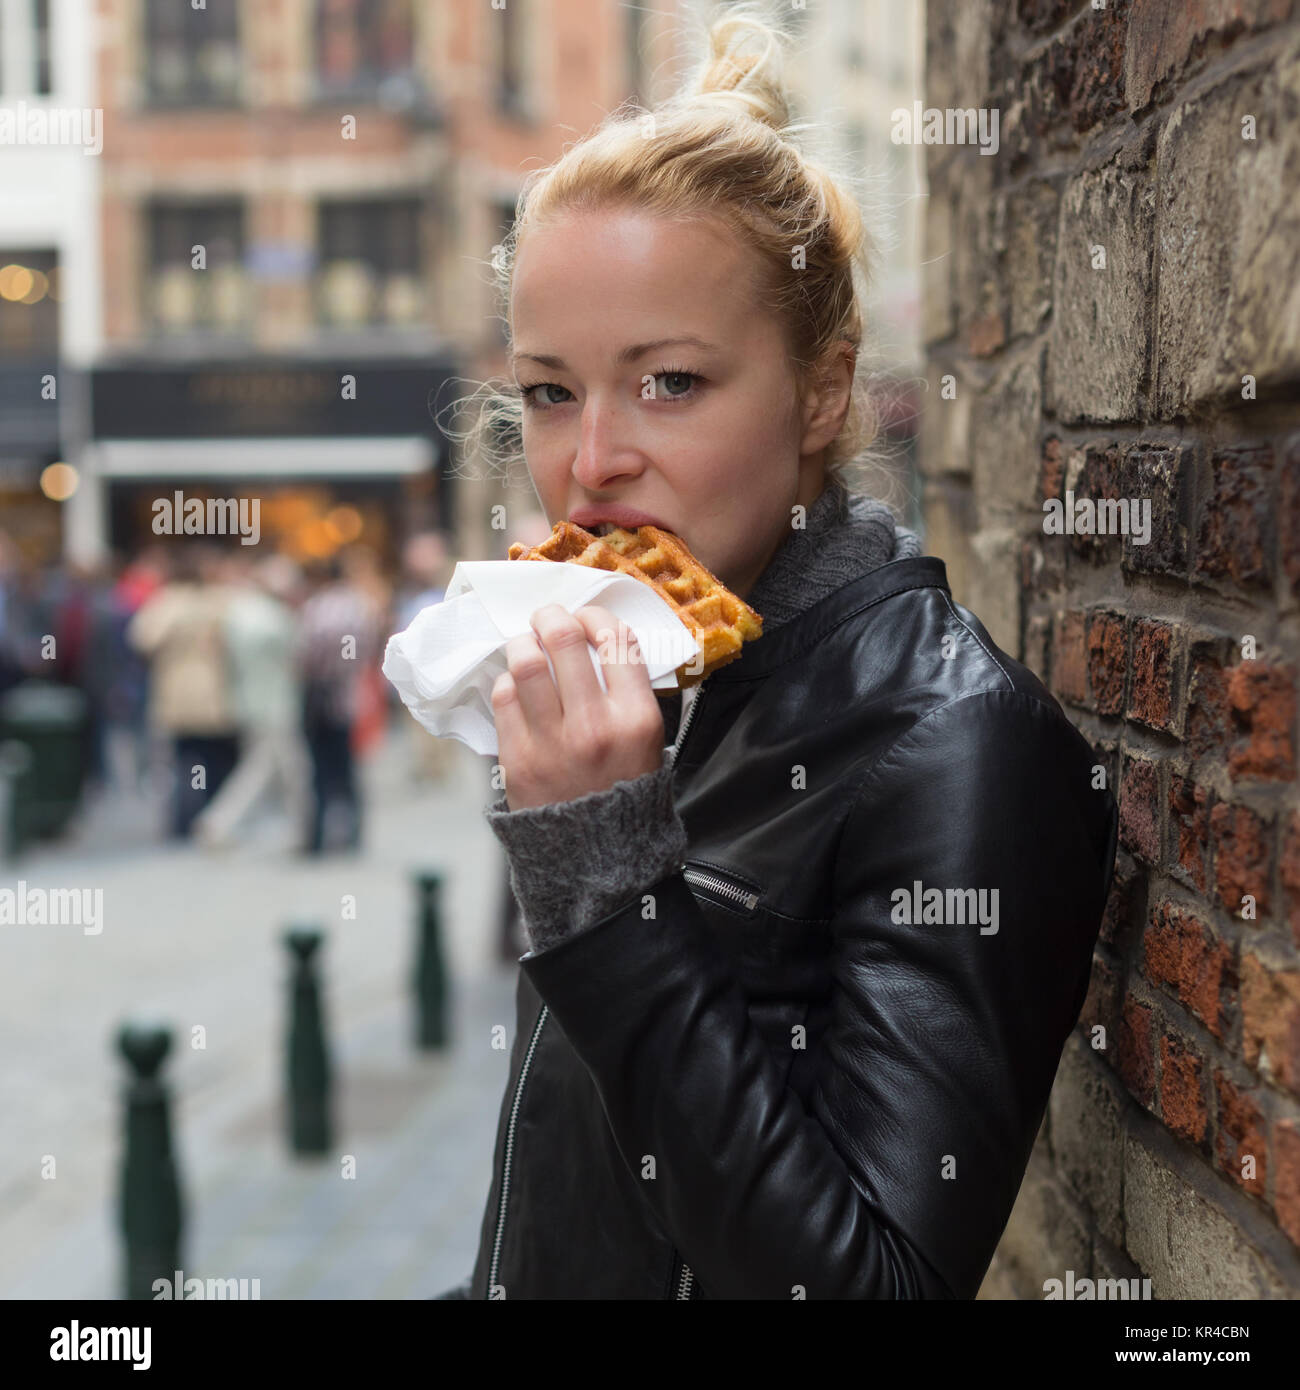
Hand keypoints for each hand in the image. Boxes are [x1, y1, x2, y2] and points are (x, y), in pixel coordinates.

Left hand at [492, 603, 665, 810]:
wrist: (597, 857)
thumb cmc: (624, 788)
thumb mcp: (648, 741)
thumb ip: (629, 691)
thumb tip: (597, 638)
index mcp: (636, 718)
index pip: (615, 639)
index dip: (596, 615)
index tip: (586, 617)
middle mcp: (595, 726)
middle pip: (564, 639)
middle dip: (551, 616)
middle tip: (547, 617)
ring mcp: (553, 742)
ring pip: (526, 662)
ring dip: (523, 643)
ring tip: (526, 644)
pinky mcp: (517, 759)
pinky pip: (504, 697)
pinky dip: (507, 682)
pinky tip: (515, 686)